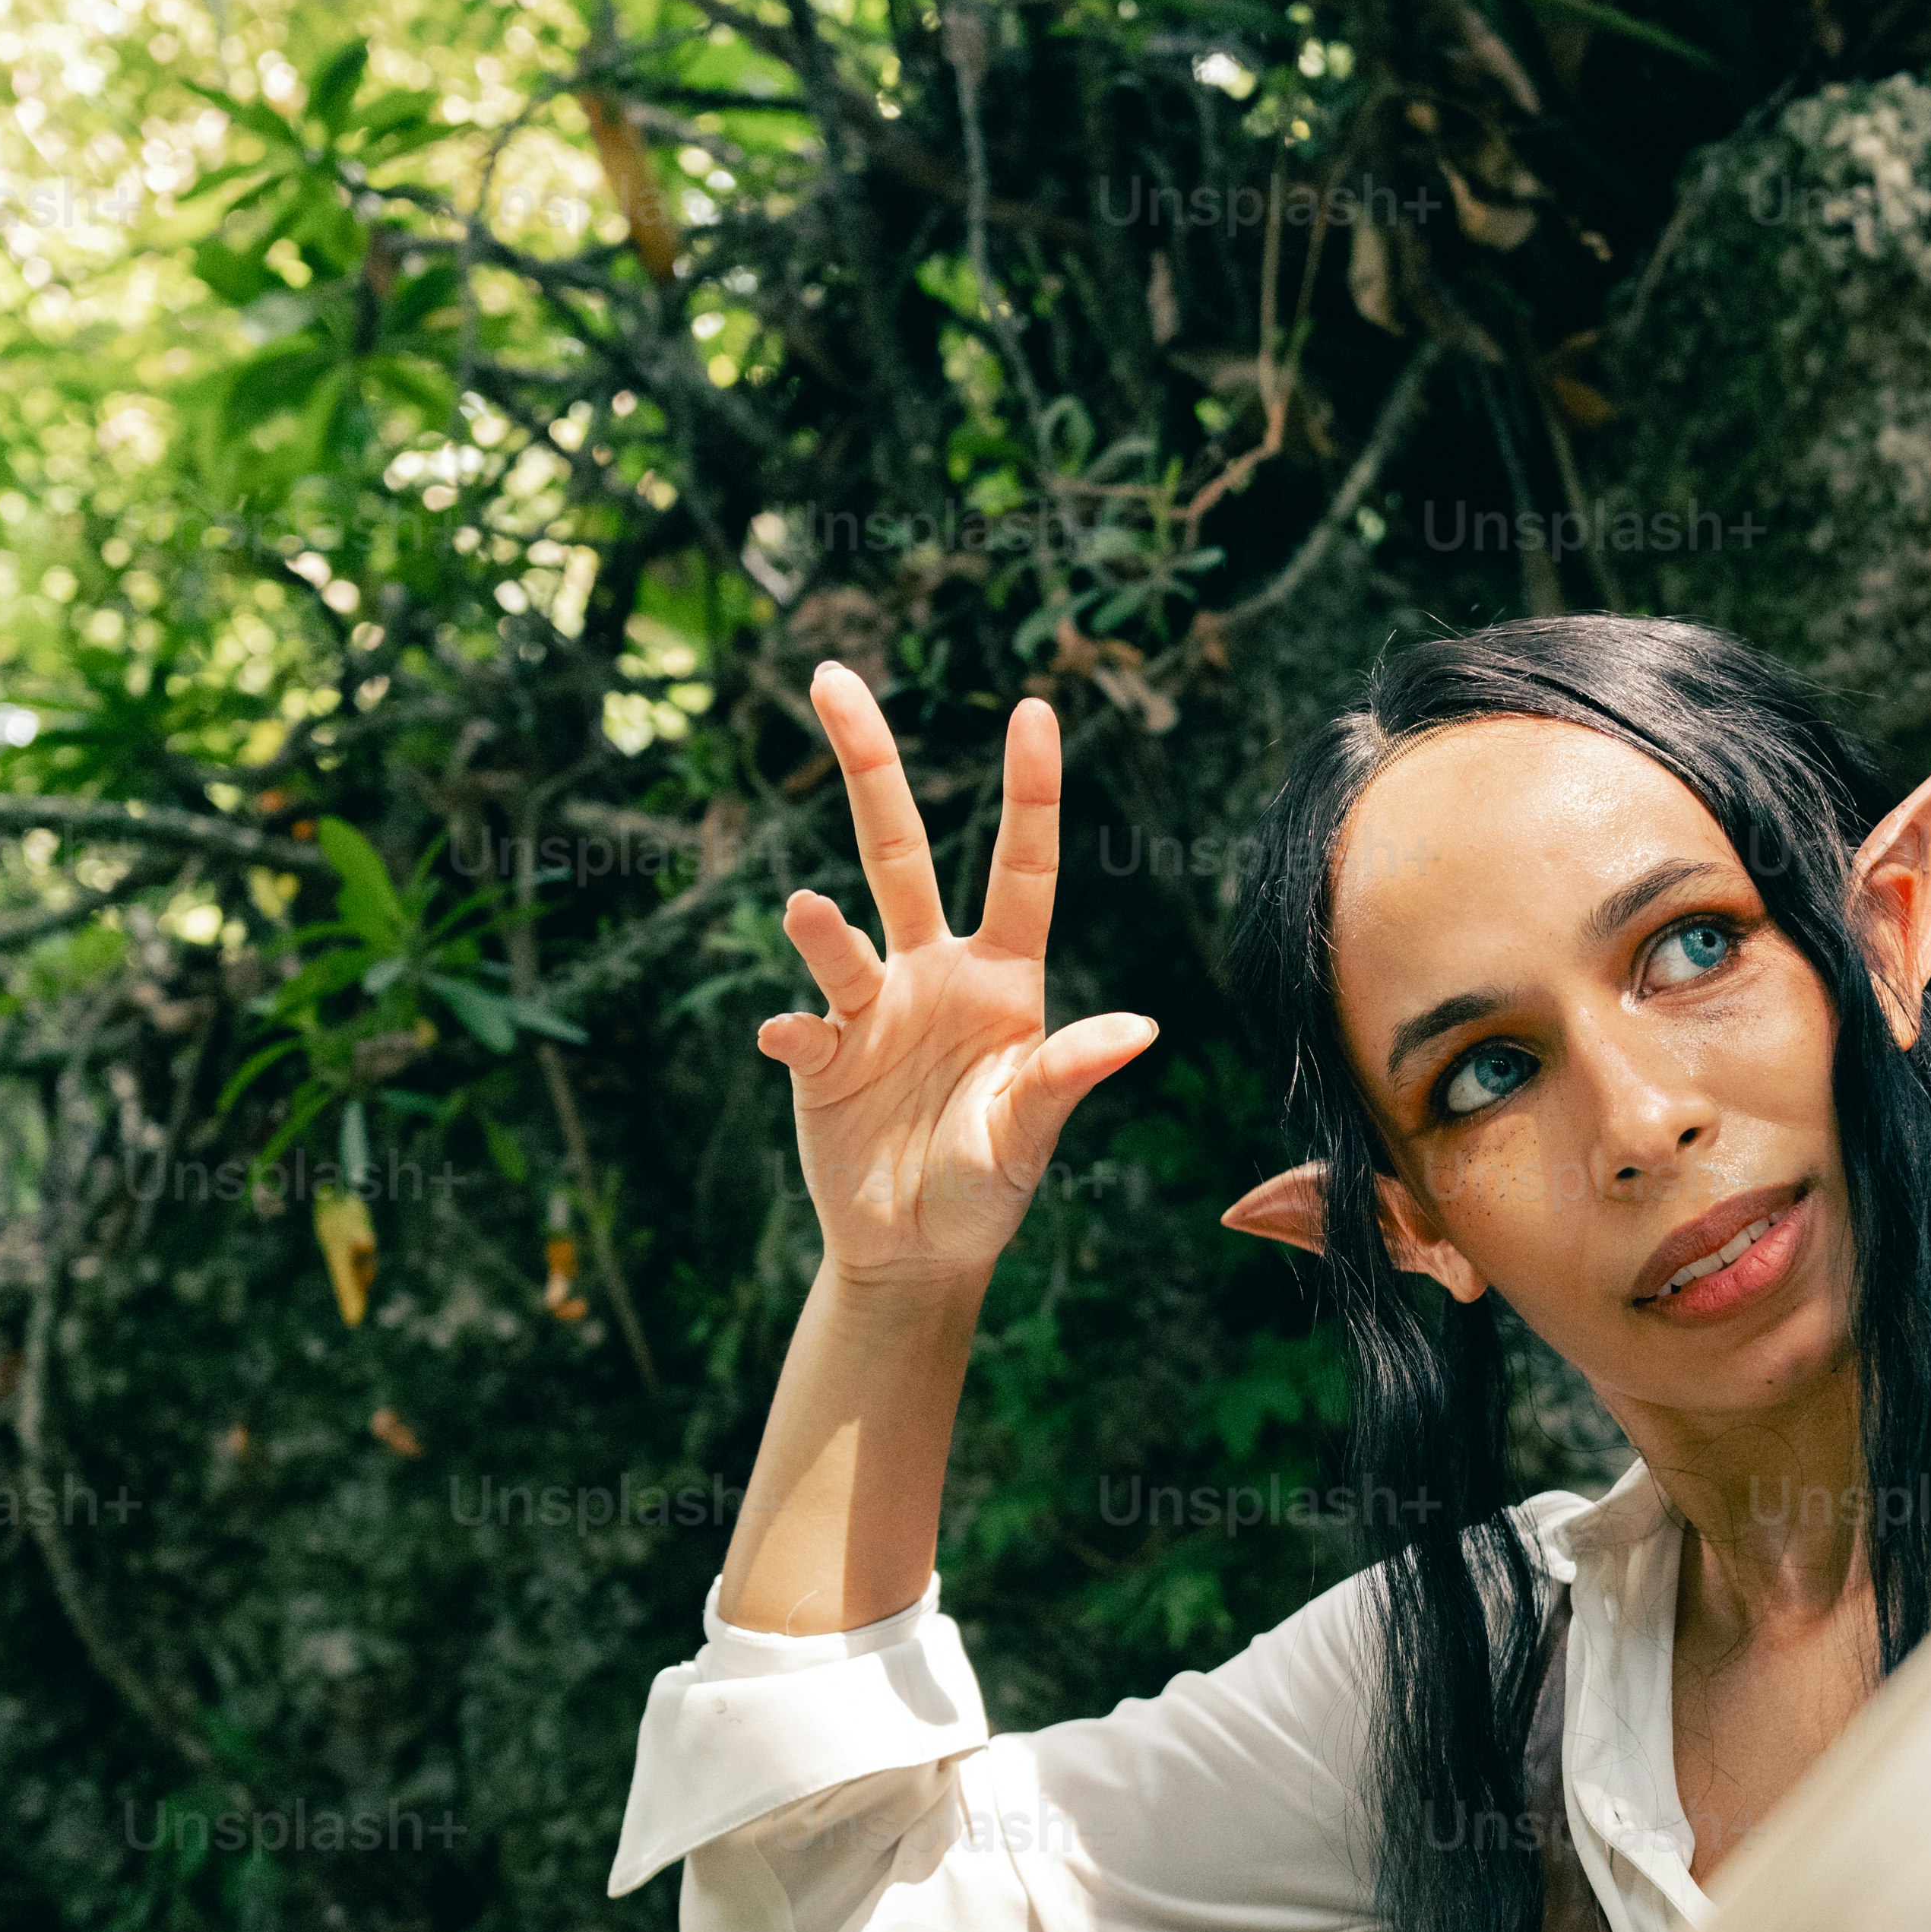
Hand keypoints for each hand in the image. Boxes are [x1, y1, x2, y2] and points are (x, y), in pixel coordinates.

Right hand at [760, 674, 1153, 1293]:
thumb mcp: (1032, 1137)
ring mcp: (869, 1009)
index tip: (1031, 708)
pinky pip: (800, 1027)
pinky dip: (792, 1028)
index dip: (1027, 792)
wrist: (920, 1251)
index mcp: (1001, 978)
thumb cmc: (990, 1188)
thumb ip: (1068, 1078)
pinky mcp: (818, 1058)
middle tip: (830, 680)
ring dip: (822, 926)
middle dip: (867, 765)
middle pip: (898, 850)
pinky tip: (791, 1042)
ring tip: (806, 910)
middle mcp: (930, 973)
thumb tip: (1139, 1030)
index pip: (1020, 867)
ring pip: (840, 939)